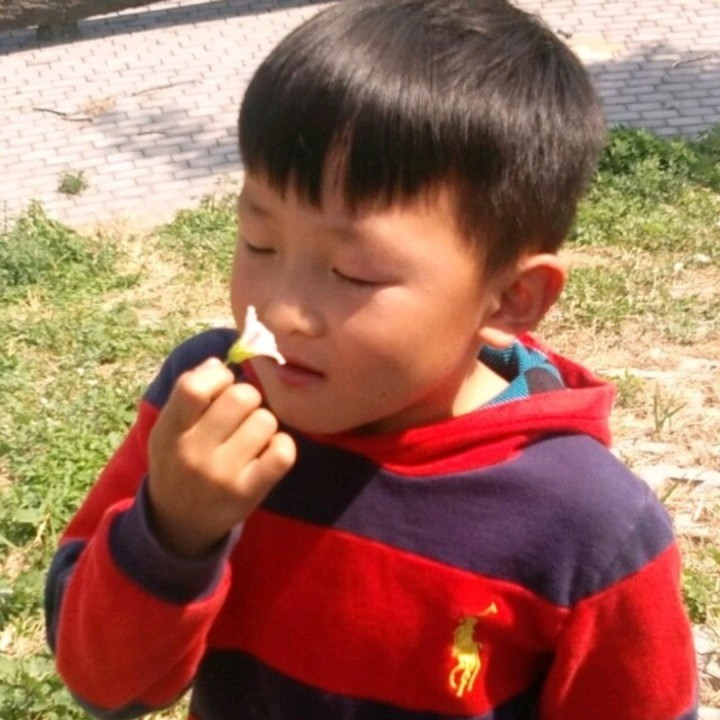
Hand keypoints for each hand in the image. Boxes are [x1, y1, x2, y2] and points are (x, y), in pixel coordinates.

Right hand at [147, 357, 295, 557]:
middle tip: (240, 413)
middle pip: (241, 397)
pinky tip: (268, 451)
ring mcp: (222, 475)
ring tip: (250, 437)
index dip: (218, 376)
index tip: (221, 385)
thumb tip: (219, 363)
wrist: (179, 521)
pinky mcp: (249, 492)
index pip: (193, 387)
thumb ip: (188, 393)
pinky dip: (281, 445)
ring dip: (263, 423)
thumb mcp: (169, 429)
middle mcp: (194, 454)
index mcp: (170, 432)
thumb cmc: (178, 462)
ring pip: (266, 420)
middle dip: (247, 397)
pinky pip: (283, 452)